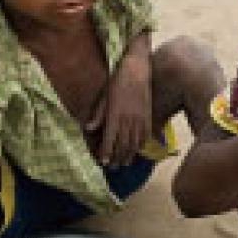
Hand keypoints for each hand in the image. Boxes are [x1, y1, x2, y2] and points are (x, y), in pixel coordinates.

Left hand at [86, 52, 151, 167]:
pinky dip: (141, 145)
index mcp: (114, 115)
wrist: (137, 69)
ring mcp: (140, 118)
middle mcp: (127, 119)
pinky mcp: (148, 116)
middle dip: (117, 158)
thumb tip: (89, 128)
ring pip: (135, 143)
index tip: (103, 161)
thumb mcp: (103, 96)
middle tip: (113, 167)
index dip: (106, 152)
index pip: (109, 139)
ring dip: (129, 154)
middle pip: (122, 145)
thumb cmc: (117, 81)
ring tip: (125, 163)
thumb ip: (98, 114)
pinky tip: (138, 150)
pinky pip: (146, 135)